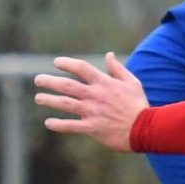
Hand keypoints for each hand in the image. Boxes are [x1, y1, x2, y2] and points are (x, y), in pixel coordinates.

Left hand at [35, 53, 149, 152]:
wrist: (147, 128)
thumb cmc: (139, 105)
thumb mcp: (132, 82)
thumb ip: (118, 69)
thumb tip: (109, 55)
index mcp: (105, 83)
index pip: (81, 68)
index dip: (67, 63)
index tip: (56, 62)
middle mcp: (95, 96)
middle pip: (68, 86)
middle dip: (50, 81)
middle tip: (38, 80)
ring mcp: (93, 112)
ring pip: (66, 104)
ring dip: (50, 100)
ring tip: (39, 98)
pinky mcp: (93, 128)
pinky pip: (72, 126)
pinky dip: (59, 124)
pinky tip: (49, 123)